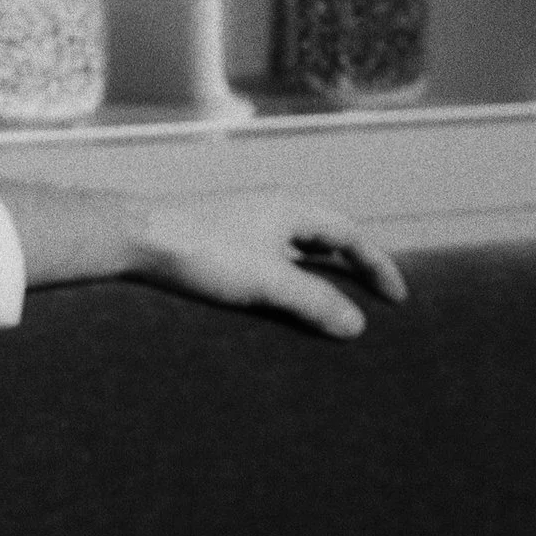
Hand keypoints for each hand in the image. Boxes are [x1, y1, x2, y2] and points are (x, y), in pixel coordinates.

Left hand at [0, 179, 407, 338]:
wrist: (136, 236)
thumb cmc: (204, 253)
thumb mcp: (268, 283)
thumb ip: (315, 303)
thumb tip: (357, 326)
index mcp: (292, 209)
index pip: (351, 236)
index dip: (378, 267)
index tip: (398, 300)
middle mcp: (272, 208)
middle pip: (327, 237)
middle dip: (352, 267)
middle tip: (374, 298)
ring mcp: (245, 221)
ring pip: (297, 247)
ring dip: (319, 274)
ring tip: (334, 304)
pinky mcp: (221, 237)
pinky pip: (271, 256)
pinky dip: (289, 277)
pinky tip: (280, 300)